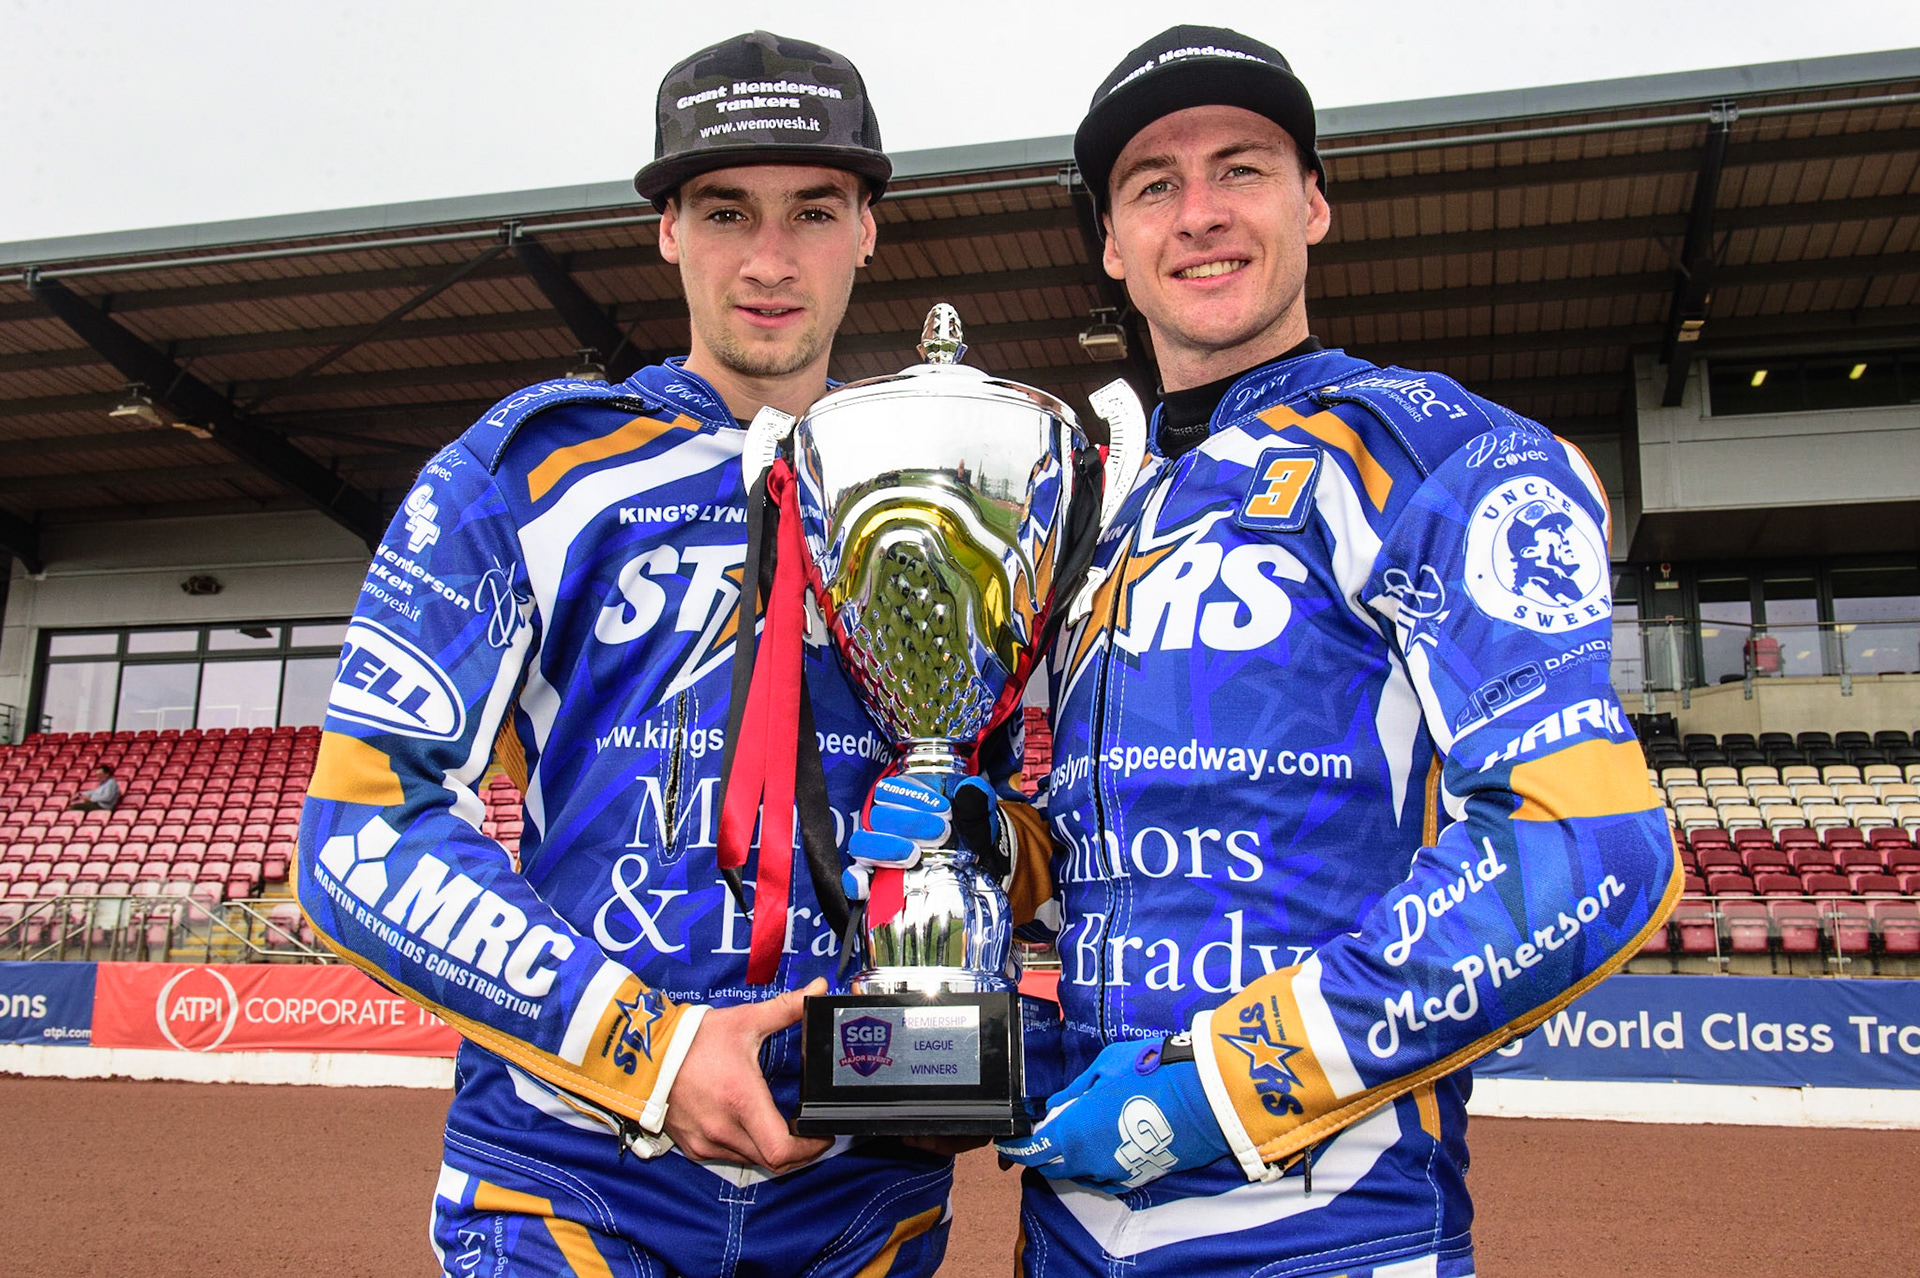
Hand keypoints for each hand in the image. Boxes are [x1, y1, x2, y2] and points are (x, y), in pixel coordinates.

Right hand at [661, 978, 831, 1172]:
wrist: (645, 1054)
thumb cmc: (694, 1039)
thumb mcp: (745, 1021)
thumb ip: (787, 1008)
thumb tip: (818, 989)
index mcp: (741, 1101)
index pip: (782, 1150)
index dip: (811, 1148)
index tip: (823, 1133)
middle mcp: (724, 1130)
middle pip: (774, 1162)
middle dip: (799, 1152)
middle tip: (810, 1132)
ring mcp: (706, 1143)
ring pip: (752, 1161)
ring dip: (771, 1150)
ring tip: (785, 1129)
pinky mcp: (694, 1147)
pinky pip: (729, 1158)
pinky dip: (747, 1149)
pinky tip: (752, 1127)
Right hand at [843, 774, 1002, 900]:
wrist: (980, 878)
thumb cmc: (974, 843)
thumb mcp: (980, 823)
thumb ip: (978, 804)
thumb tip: (970, 790)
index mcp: (906, 805)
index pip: (889, 791)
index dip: (911, 796)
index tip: (944, 809)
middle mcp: (887, 828)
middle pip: (878, 817)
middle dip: (909, 822)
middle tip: (941, 832)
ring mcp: (878, 857)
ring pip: (862, 845)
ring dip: (885, 848)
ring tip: (914, 855)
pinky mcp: (874, 886)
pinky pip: (851, 882)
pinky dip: (856, 882)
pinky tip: (868, 884)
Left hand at [995, 1036, 1226, 1190]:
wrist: (1202, 1096)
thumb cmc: (1149, 1073)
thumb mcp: (1103, 1069)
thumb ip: (1075, 1091)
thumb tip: (1057, 1107)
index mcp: (1073, 1134)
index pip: (1032, 1152)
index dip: (1015, 1148)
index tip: (1008, 1141)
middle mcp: (1090, 1161)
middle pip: (1052, 1167)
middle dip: (1042, 1152)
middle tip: (1045, 1130)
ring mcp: (1116, 1173)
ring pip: (1079, 1172)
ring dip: (1070, 1157)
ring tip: (1077, 1130)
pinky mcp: (1138, 1177)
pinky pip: (1105, 1175)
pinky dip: (1095, 1162)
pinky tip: (1103, 1141)